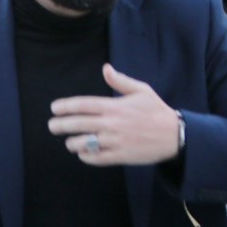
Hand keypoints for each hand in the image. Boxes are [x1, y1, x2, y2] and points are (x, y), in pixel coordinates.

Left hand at [48, 63, 180, 165]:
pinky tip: (83, 154)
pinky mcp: (120, 156)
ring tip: (69, 143)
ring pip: (84, 143)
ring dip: (72, 143)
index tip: (54, 109)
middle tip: (52, 126)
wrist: (174, 135)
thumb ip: (120, 81)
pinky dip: (86, 156)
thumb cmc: (157, 111)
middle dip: (60, 125)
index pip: (82, 105)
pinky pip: (96, 158)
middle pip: (77, 124)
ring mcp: (114, 141)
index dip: (64, 106)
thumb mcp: (141, 90)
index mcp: (114, 106)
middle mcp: (111, 123)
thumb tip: (105, 68)